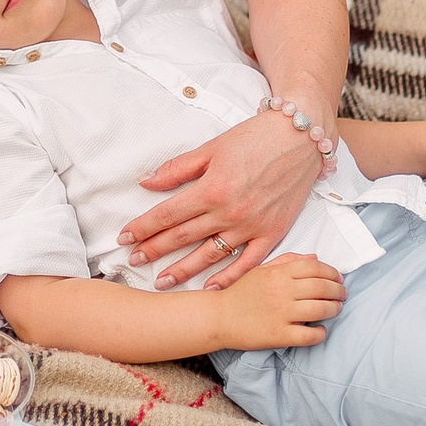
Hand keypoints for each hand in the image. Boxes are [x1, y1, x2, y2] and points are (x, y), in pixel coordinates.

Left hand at [119, 110, 320, 290]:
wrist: (301, 137)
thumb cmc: (255, 137)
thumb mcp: (212, 147)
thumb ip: (178, 168)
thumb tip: (145, 182)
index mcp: (212, 189)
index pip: (168, 214)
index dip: (143, 227)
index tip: (125, 237)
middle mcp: (230, 212)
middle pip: (183, 237)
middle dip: (154, 250)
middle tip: (133, 260)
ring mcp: (252, 226)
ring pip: (210, 256)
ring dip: (183, 270)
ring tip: (162, 282)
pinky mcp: (273, 233)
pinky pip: (248, 263)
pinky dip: (229, 278)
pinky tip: (210, 288)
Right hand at [214, 253, 344, 349]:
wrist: (218, 317)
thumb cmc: (241, 293)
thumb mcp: (261, 270)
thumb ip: (288, 261)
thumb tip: (315, 258)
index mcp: (277, 273)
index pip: (315, 267)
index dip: (332, 273)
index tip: (337, 279)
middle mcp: (281, 291)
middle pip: (322, 287)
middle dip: (339, 291)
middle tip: (342, 295)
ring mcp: (281, 314)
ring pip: (321, 309)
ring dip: (334, 309)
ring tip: (335, 310)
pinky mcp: (279, 335)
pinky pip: (310, 335)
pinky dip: (321, 333)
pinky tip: (320, 330)